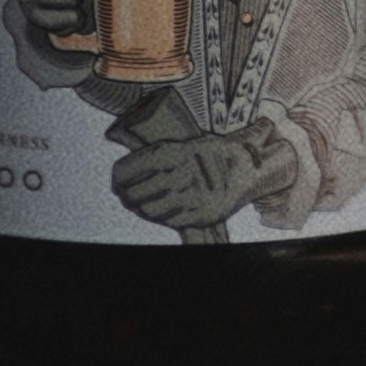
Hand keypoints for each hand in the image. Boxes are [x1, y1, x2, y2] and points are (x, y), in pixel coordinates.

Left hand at [112, 128, 274, 232]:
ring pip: (148, 210)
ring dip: (138, 208)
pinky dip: (156, 217)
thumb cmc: (212, 154)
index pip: (130, 169)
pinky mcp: (197, 216)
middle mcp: (181, 175)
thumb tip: (121, 176)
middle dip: (125, 194)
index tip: (117, 180)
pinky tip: (154, 210)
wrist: (248, 169)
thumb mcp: (187, 145)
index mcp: (176, 153)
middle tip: (123, 194)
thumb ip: (159, 157)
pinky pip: (167, 220)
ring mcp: (189, 198)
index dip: (119, 177)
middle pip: (135, 192)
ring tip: (136, 203)